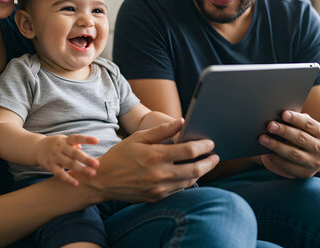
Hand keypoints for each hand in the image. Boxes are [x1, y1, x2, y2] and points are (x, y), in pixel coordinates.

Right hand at [36, 134, 98, 185]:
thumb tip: (82, 150)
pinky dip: (68, 179)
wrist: (37, 149)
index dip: (87, 139)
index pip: (77, 138)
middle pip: (74, 153)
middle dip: (86, 159)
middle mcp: (60, 147)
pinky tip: (76, 183)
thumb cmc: (57, 145)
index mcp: (65, 140)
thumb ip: (75, 145)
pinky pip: (60, 173)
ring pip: (69, 164)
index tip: (97, 141)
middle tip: (97, 164)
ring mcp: (54, 157)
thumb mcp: (65, 141)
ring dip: (81, 169)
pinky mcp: (50, 166)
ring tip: (92, 173)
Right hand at [81, 118, 218, 202]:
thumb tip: (182, 121)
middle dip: (209, 163)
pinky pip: (178, 190)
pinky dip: (187, 182)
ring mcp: (158, 188)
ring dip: (201, 173)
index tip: (210, 143)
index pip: (188, 151)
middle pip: (194, 170)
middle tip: (216, 157)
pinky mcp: (156, 197)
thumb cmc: (120, 155)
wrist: (103, 181)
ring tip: (206, 164)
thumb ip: (162, 131)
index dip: (203, 147)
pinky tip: (190, 175)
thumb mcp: (138, 138)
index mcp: (155, 156)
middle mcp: (159, 174)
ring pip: (188, 182)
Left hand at [258, 110, 319, 177]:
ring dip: (277, 146)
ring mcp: (315, 163)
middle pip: (300, 138)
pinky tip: (266, 154)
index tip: (283, 114)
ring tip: (263, 139)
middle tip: (270, 126)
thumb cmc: (306, 136)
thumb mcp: (306, 128)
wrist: (317, 157)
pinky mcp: (306, 173)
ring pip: (294, 153)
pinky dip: (276, 160)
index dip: (296, 118)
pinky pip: (289, 167)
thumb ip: (297, 122)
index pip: (309, 124)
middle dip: (284, 131)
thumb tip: (279, 116)